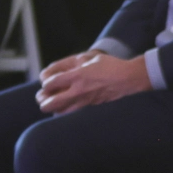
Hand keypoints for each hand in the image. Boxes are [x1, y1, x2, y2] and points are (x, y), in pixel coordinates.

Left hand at [35, 50, 150, 111]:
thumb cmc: (112, 66)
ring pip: (61, 112)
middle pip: (51, 102)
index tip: (47, 82)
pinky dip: (64, 113)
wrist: (129, 79)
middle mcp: (79, 91)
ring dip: (52, 109)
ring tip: (51, 105)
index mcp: (77, 76)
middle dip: (43, 100)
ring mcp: (85, 102)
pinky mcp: (91, 108)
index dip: (45, 83)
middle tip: (42, 97)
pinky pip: (72, 114)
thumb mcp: (91, 58)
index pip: (51, 83)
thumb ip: (75, 63)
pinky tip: (64, 109)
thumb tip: (62, 68)